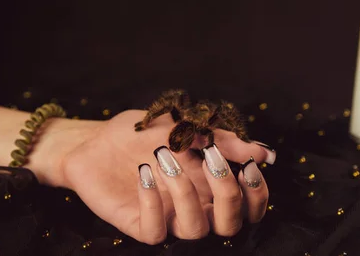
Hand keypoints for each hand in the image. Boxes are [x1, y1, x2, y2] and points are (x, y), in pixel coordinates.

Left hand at [38, 110, 275, 243]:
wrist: (96, 139)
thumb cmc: (143, 134)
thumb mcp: (186, 127)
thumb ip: (223, 141)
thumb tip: (263, 152)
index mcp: (209, 186)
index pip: (248, 209)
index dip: (257, 195)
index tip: (249, 165)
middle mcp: (193, 206)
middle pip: (229, 226)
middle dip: (228, 193)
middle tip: (212, 158)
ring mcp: (166, 217)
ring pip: (195, 230)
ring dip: (186, 192)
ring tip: (165, 157)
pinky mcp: (136, 224)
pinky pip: (155, 232)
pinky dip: (152, 202)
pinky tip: (143, 172)